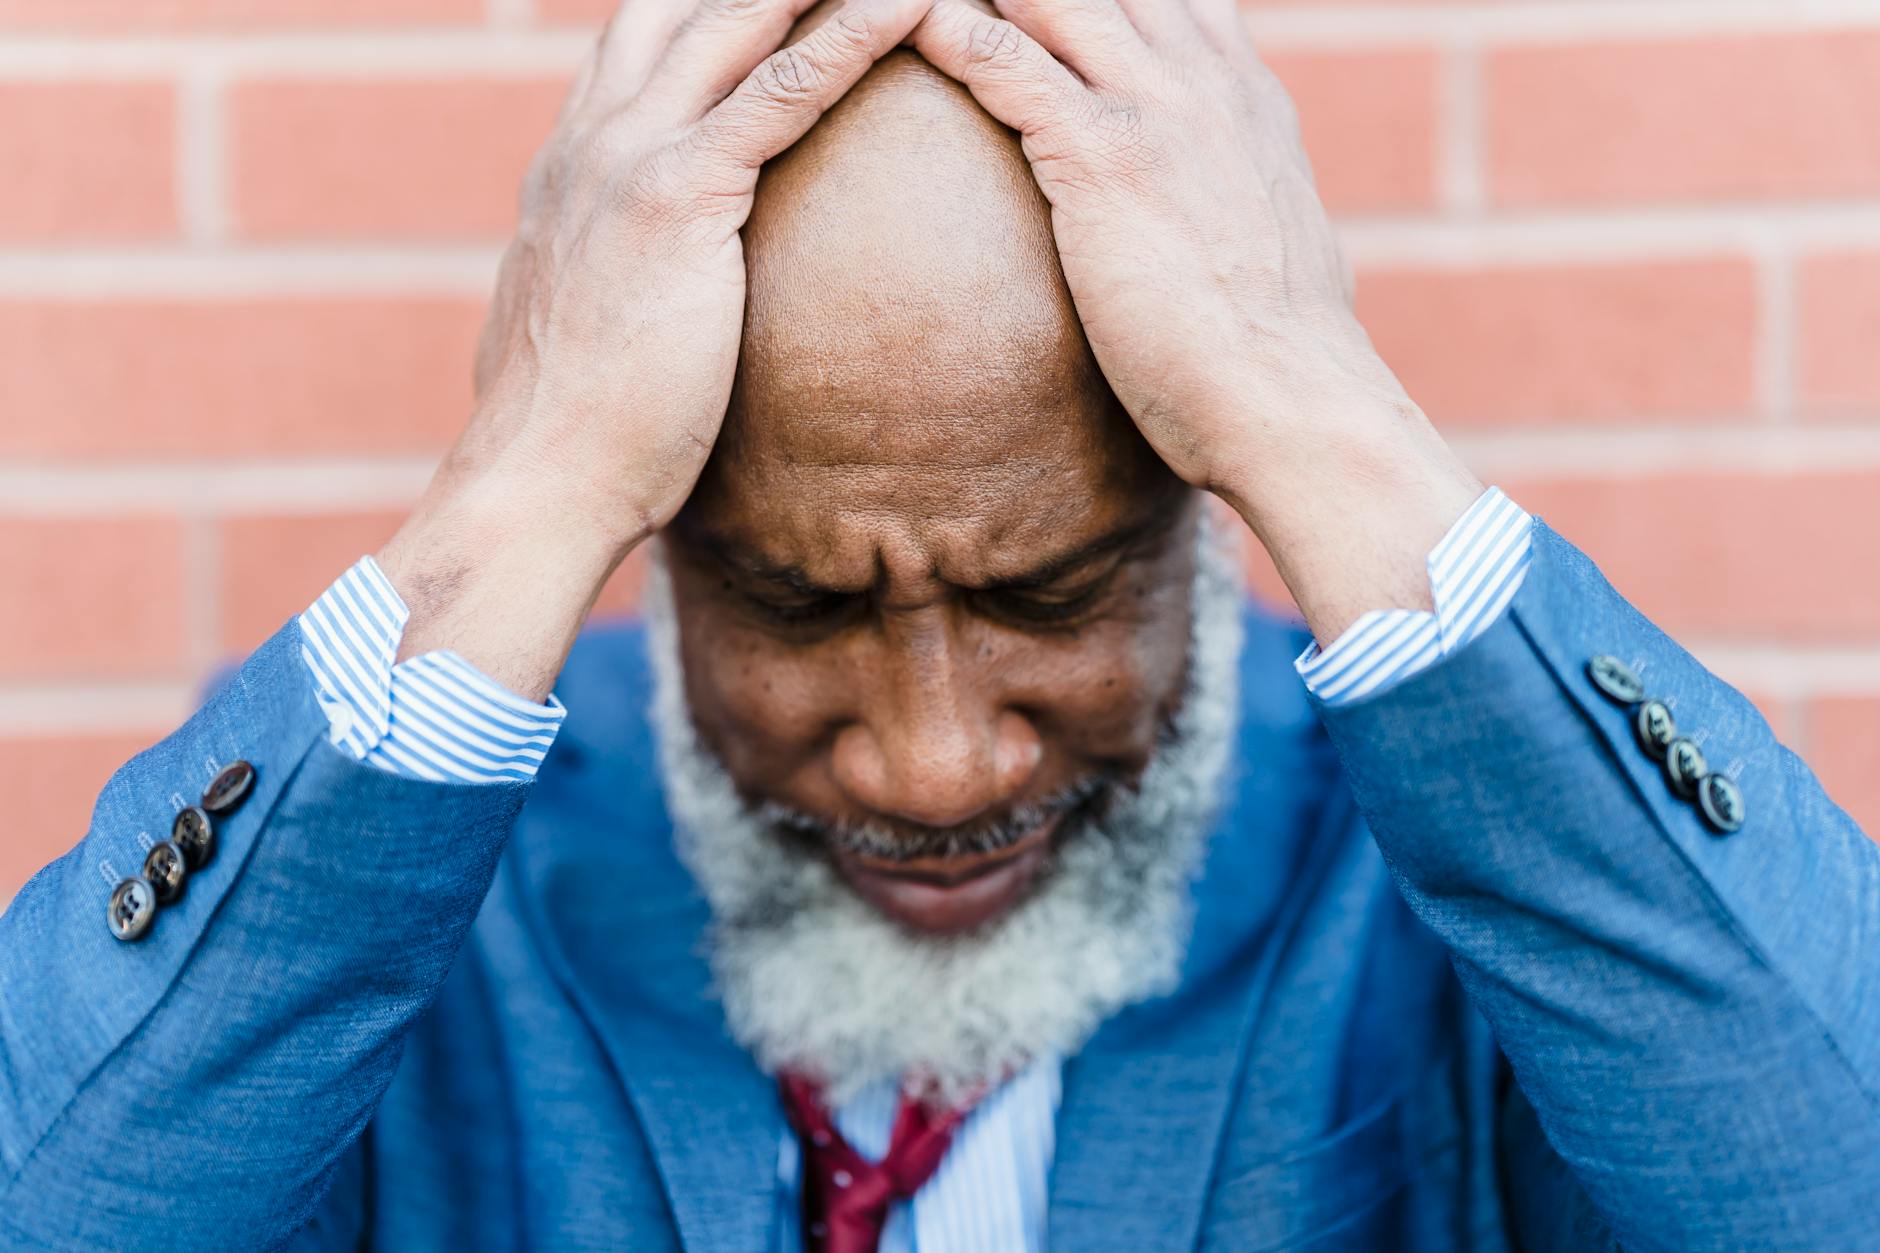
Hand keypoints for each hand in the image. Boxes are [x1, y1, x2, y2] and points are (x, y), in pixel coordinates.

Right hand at [381, 0, 931, 697]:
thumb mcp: (581, 319)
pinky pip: (782, 93)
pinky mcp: (675, 198)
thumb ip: (604, 270)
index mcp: (575, 159)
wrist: (535, 479)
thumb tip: (623, 286)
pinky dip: (850, 35)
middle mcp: (595, 134)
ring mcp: (628, 155)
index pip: (647, 36)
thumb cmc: (572, 423)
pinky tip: (911, 3)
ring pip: (737, 18)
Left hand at [910, 0, 1481, 638]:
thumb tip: (1232, 224)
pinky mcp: (1104, 157)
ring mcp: (1156, 109)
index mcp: (1245, 97)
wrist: (1291, 399)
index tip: (1057, 12)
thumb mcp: (1275, 241)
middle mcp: (1204, 81)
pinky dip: (949, 35)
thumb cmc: (1279, 352)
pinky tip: (909, 27)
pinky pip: (1005, 63)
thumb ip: (1241, 200)